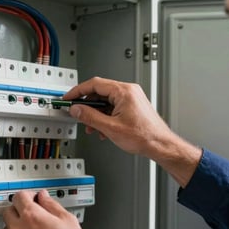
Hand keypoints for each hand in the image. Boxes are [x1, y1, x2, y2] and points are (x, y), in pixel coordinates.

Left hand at [2, 190, 97, 228]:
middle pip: (8, 211)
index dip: (28, 196)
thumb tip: (44, 197)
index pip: (19, 196)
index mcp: (31, 216)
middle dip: (19, 210)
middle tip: (32, 215)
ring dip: (16, 228)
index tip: (33, 199)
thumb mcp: (68, 220)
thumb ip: (52, 205)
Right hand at [64, 77, 201, 187]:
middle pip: (99, 93)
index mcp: (123, 91)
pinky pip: (113, 107)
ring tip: (92, 127)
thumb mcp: (110, 127)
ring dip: (95, 114)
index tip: (68, 98)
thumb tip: (77, 109)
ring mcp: (131, 98)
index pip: (94, 84)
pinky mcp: (132, 106)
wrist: (160, 145)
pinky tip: (102, 129)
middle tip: (77, 114)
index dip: (77, 91)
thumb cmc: (144, 136)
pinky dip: (105, 117)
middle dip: (87, 106)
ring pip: (105, 102)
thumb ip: (90, 116)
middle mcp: (128, 91)